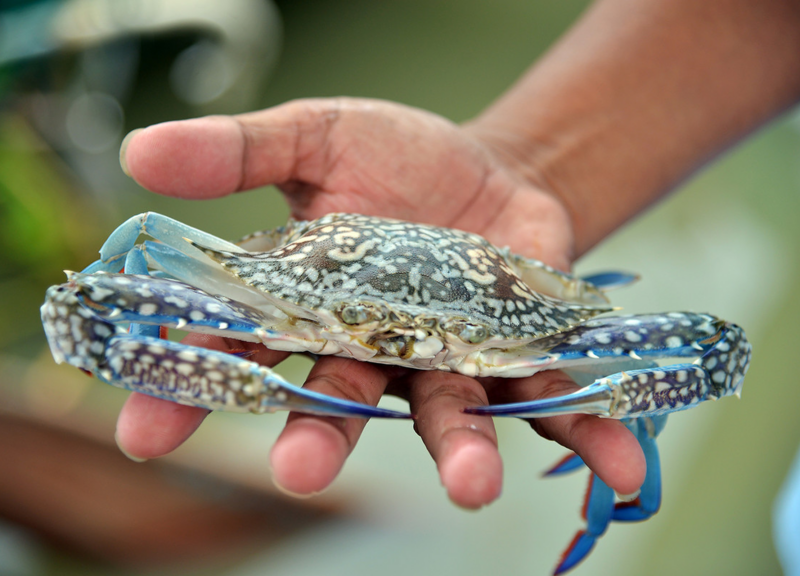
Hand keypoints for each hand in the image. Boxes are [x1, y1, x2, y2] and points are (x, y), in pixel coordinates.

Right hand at [115, 98, 644, 506]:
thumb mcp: (318, 137)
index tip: (145, 434)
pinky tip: (620, 470)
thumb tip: (138, 154)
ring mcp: (447, 356)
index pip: (237, 350)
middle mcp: (373, 346)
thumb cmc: (394, 158)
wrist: (490, 169)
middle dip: (321, 438)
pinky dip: (584, 435)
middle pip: (339, 400)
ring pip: (444, 414)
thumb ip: (241, 151)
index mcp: (311, 305)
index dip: (187, 391)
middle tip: (300, 472)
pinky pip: (548, 401)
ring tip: (472, 486)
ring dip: (459, 453)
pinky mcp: (516, 353)